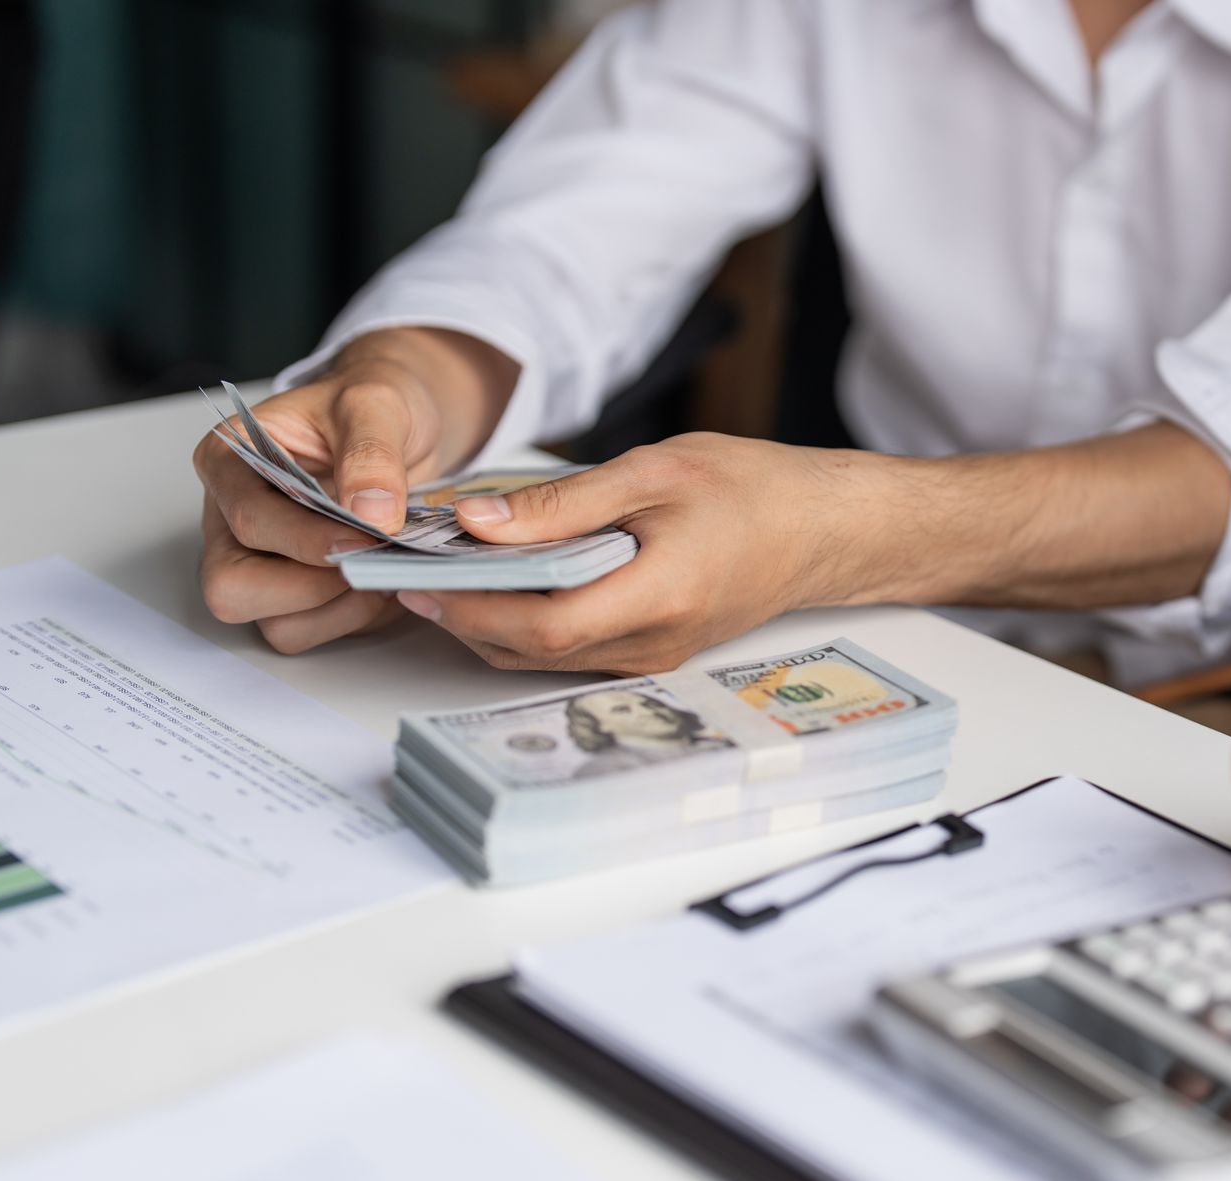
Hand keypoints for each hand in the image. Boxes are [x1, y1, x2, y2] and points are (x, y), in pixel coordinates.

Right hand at [193, 328, 513, 652]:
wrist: (402, 422)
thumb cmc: (372, 405)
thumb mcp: (377, 404)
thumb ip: (371, 453)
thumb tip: (372, 512)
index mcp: (230, 462)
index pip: (247, 521)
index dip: (305, 540)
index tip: (367, 538)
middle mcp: (231, 519)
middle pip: (233, 589)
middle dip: (310, 588)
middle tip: (373, 562)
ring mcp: (260, 562)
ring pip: (275, 624)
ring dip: (339, 611)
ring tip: (389, 572)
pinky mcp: (296, 592)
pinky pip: (315, 632)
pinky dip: (357, 618)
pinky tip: (390, 581)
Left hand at [395, 432, 870, 672]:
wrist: (823, 528)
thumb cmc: (751, 490)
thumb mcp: (653, 471)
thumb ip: (562, 503)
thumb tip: (478, 522)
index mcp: (658, 596)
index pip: (544, 626)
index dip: (472, 611)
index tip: (419, 580)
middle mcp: (653, 644)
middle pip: (533, 652)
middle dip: (462, 618)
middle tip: (408, 574)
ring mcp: (654, 657)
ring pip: (546, 657)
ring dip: (489, 623)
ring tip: (442, 574)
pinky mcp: (653, 651)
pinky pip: (572, 649)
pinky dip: (526, 622)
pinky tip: (504, 581)